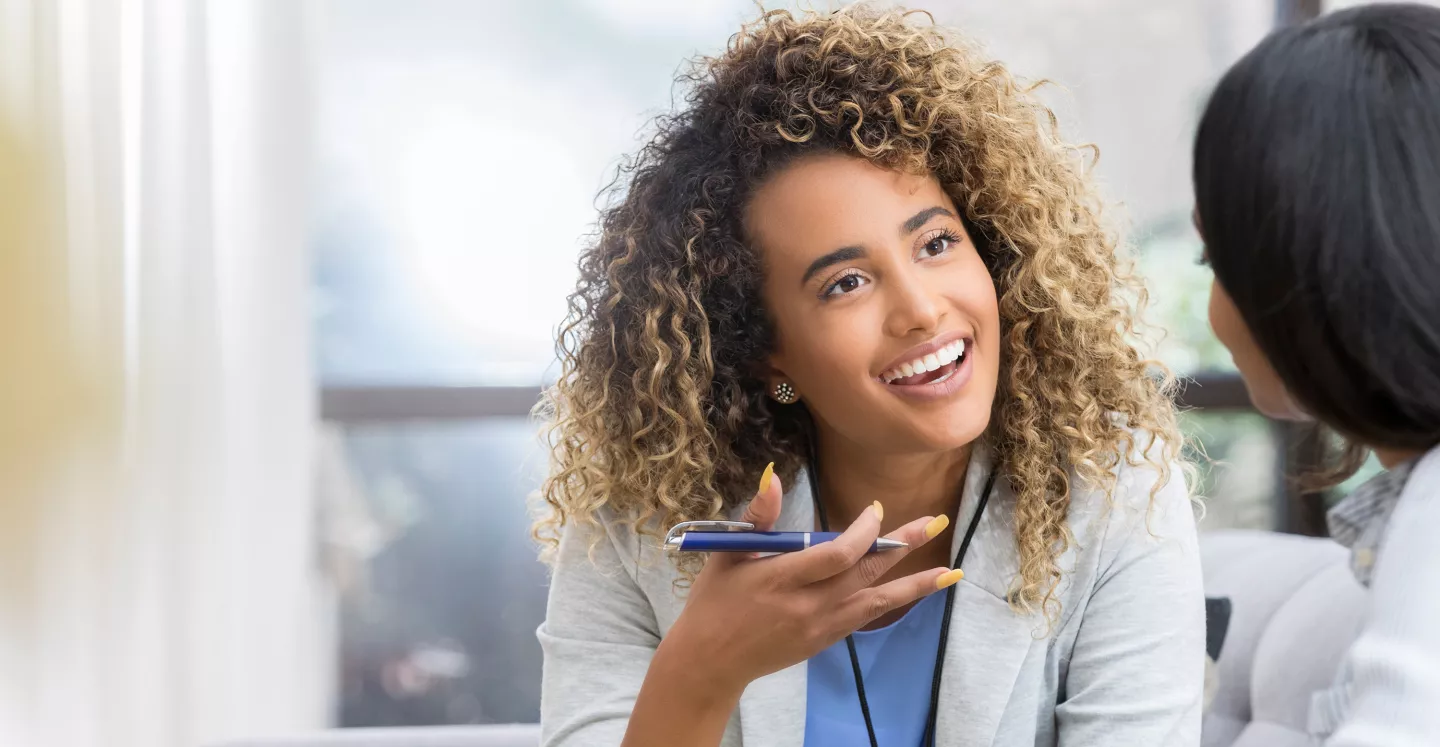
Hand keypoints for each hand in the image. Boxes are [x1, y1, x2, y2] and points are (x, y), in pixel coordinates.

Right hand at [658, 463, 960, 694]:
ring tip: (950, 572)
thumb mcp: (728, 553)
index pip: (837, 553)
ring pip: (877, 601)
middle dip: (903, 545)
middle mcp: (807, 604)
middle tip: (936, 522)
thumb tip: (774, 476)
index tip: (876, 510)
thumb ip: (758, 517)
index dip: (863, 531)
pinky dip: (892, 603)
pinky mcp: (824, 640)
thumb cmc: (714, 601)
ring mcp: (819, 626)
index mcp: (781, 577)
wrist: (710, 661)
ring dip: (914, 584)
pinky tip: (914, 591)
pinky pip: (865, 617)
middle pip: (866, 572)